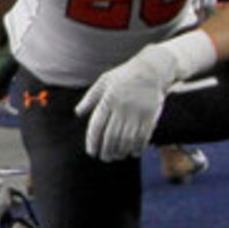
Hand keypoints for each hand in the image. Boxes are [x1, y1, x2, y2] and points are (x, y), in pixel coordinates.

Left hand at [76, 32, 215, 161]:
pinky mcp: (150, 115)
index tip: (92, 152)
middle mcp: (122, 107)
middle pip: (112, 136)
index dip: (93, 142)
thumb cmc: (124, 76)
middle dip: (107, 151)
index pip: (97, 126)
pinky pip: (143, 137)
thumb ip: (90, 98)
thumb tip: (77, 113)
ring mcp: (137, 112)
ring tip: (117, 156)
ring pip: (127, 139)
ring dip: (121, 152)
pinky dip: (137, 148)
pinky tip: (133, 153)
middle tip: (105, 158)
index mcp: (108, 100)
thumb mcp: (104, 81)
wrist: (151, 69)